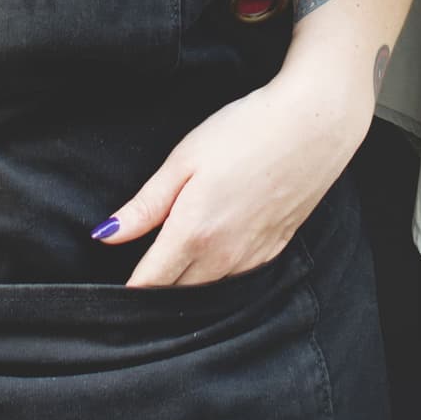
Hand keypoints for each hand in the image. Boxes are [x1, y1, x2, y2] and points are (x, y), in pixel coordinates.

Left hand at [97, 63, 370, 288]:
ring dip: (186, 283)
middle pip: (176, 293)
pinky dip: (216, 274)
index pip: (148, 284)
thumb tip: (105, 235)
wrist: (315, 126)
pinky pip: (235, 278)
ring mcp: (251, 258)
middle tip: (136, 271)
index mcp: (194, 234)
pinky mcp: (273, 251)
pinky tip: (212, 249)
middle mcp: (223, 258)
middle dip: (154, 288)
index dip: (126, 289)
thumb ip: (145, 205)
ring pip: (207, 290)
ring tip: (171, 261)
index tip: (109, 286)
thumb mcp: (184, 160)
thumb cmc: (247, 131)